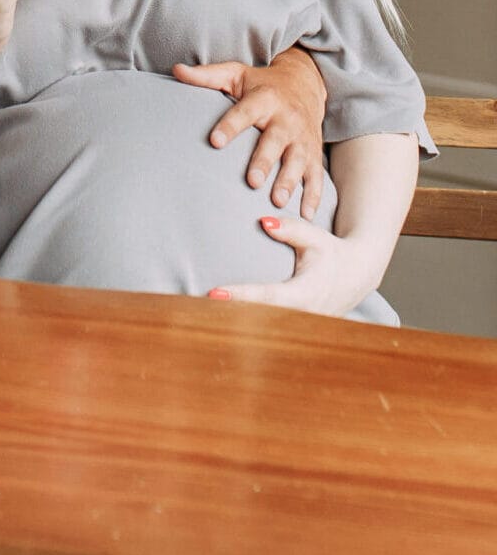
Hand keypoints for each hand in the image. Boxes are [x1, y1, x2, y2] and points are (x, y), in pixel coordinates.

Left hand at [175, 50, 326, 217]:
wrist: (305, 84)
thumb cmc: (262, 84)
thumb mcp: (235, 74)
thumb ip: (207, 76)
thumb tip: (176, 70)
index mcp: (264, 99)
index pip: (245, 112)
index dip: (230, 126)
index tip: (215, 141)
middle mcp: (286, 118)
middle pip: (275, 141)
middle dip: (264, 161)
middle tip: (251, 181)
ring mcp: (303, 138)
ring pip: (298, 161)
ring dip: (289, 182)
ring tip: (276, 201)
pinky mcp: (315, 153)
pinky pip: (317, 176)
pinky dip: (313, 196)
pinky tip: (305, 214)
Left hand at [208, 215, 384, 317]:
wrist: (357, 275)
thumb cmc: (332, 252)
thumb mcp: (314, 237)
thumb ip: (289, 229)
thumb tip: (262, 222)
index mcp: (306, 292)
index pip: (268, 296)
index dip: (241, 296)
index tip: (213, 293)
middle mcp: (304, 315)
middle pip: (262, 319)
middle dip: (231, 316)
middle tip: (195, 309)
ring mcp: (303, 327)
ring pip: (266, 331)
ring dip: (236, 326)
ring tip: (200, 318)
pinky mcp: (299, 330)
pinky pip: (271, 332)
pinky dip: (249, 329)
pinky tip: (221, 325)